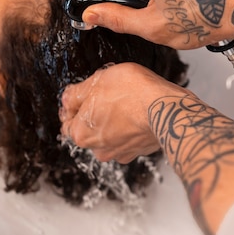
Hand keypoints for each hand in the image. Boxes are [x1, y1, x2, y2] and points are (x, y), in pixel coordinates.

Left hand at [59, 62, 190, 162]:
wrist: (166, 108)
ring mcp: (121, 153)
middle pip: (89, 131)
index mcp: (81, 134)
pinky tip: (138, 114)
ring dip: (114, 124)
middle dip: (96, 115)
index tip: (86, 96)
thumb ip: (76, 93)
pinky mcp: (140, 152)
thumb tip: (67, 98)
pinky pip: (129, 140)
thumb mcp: (97, 81)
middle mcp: (98, 150)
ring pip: (110, 137)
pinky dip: (131, 130)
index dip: (75, 107)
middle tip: (109, 96)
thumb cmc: (132, 92)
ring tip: (127, 104)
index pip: (67, 123)